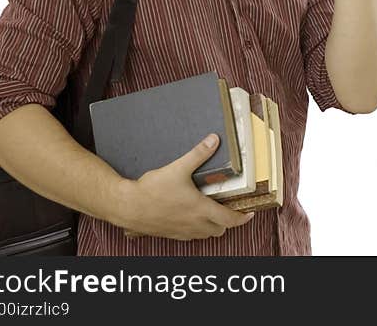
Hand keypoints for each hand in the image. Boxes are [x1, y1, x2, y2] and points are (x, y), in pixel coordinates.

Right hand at [117, 133, 254, 240]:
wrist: (126, 206)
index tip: (250, 212)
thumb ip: (198, 154)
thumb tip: (213, 140)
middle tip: (230, 208)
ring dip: (213, 225)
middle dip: (228, 221)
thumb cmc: (151, 191)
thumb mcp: (178, 168)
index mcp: (201, 209)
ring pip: (206, 234)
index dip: (243, 218)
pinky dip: (197, 228)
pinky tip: (191, 216)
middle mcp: (194, 224)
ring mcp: (182, 232)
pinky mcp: (171, 234)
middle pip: (220, 229)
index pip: (231, 220)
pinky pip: (191, 236)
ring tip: (212, 211)